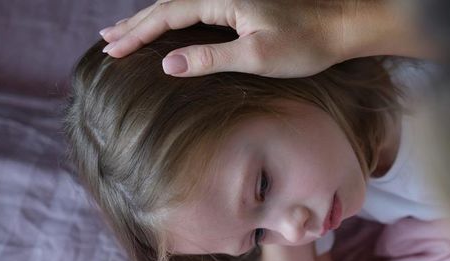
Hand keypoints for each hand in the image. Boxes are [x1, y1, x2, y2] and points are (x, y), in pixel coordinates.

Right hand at [98, 0, 429, 77]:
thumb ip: (210, 58)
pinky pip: (197, 8)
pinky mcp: (244, 4)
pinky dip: (175, 19)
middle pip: (167, 5)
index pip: (167, 14)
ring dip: (152, 20)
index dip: (138, 34)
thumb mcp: (258, 56)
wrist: (344, 25)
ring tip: (126, 33)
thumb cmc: (307, 44)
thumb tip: (166, 65)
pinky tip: (169, 28)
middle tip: (105, 42)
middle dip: (136, 25)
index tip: (112, 51)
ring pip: (181, 4)